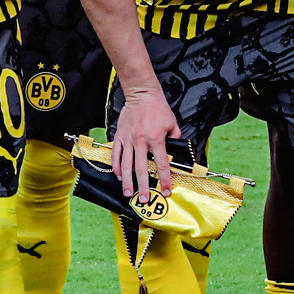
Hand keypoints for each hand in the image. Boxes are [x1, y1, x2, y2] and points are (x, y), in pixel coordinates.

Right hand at [112, 82, 179, 200]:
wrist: (141, 94)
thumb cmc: (158, 108)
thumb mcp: (172, 124)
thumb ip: (175, 139)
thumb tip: (177, 151)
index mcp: (156, 139)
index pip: (162, 164)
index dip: (164, 179)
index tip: (165, 191)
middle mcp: (141, 141)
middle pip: (141, 169)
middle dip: (142, 186)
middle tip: (142, 199)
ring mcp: (128, 139)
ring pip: (125, 165)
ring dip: (127, 181)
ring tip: (127, 193)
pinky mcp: (119, 136)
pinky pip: (116, 154)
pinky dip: (116, 166)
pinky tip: (118, 176)